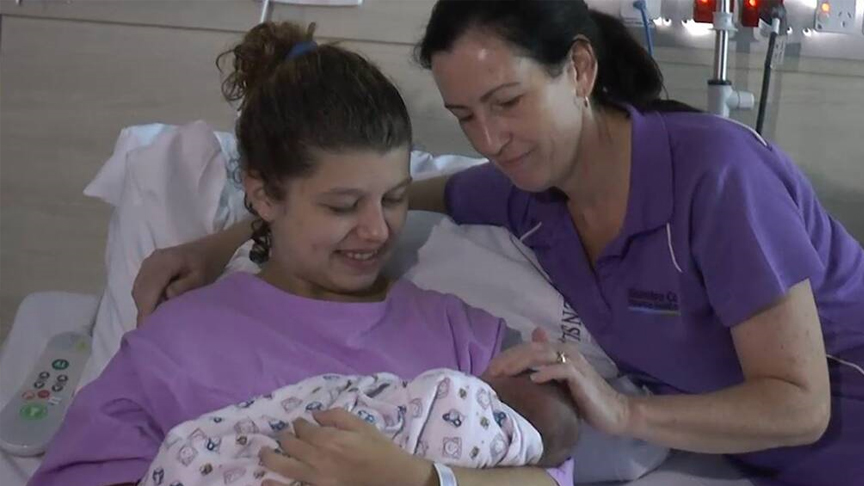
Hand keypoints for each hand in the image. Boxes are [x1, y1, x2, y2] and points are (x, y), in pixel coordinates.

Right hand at [132, 238, 226, 325]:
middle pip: (140, 290)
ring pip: (138, 289)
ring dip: (143, 305)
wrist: (207, 250)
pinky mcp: (148, 267)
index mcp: (167, 261)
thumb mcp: (201, 277)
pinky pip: (140, 286)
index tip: (146, 327)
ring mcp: (148, 263)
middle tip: (151, 329)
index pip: (150, 287)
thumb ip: (185, 286)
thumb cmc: (207, 265)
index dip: (146, 308)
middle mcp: (153, 261)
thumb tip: (167, 295)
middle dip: (143, 310)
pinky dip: (145, 299)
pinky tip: (156, 307)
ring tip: (154, 320)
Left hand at [260, 409, 434, 485]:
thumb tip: (316, 415)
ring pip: (284, 466)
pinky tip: (265, 481)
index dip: (299, 423)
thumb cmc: (379, 449)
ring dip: (270, 457)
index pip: (303, 428)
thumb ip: (337, 416)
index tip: (299, 423)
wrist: (392, 477)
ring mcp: (316, 478)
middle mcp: (318, 457)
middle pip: (291, 445)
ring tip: (263, 452)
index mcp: (330, 438)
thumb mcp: (362, 424)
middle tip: (283, 434)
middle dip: (284, 436)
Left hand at [485, 328, 632, 436]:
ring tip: (504, 374)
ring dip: (521, 363)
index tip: (490, 370)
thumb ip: (543, 370)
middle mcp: (565, 351)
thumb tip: (521, 366)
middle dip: (509, 358)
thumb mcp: (558, 383)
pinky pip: (560, 369)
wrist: (613, 412)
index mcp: (558, 350)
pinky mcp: (580, 376)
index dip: (507, 356)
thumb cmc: (584, 399)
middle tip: (491, 372)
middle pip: (531, 348)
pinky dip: (546, 373)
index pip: (527, 347)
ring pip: (542, 355)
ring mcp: (573, 362)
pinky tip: (533, 380)